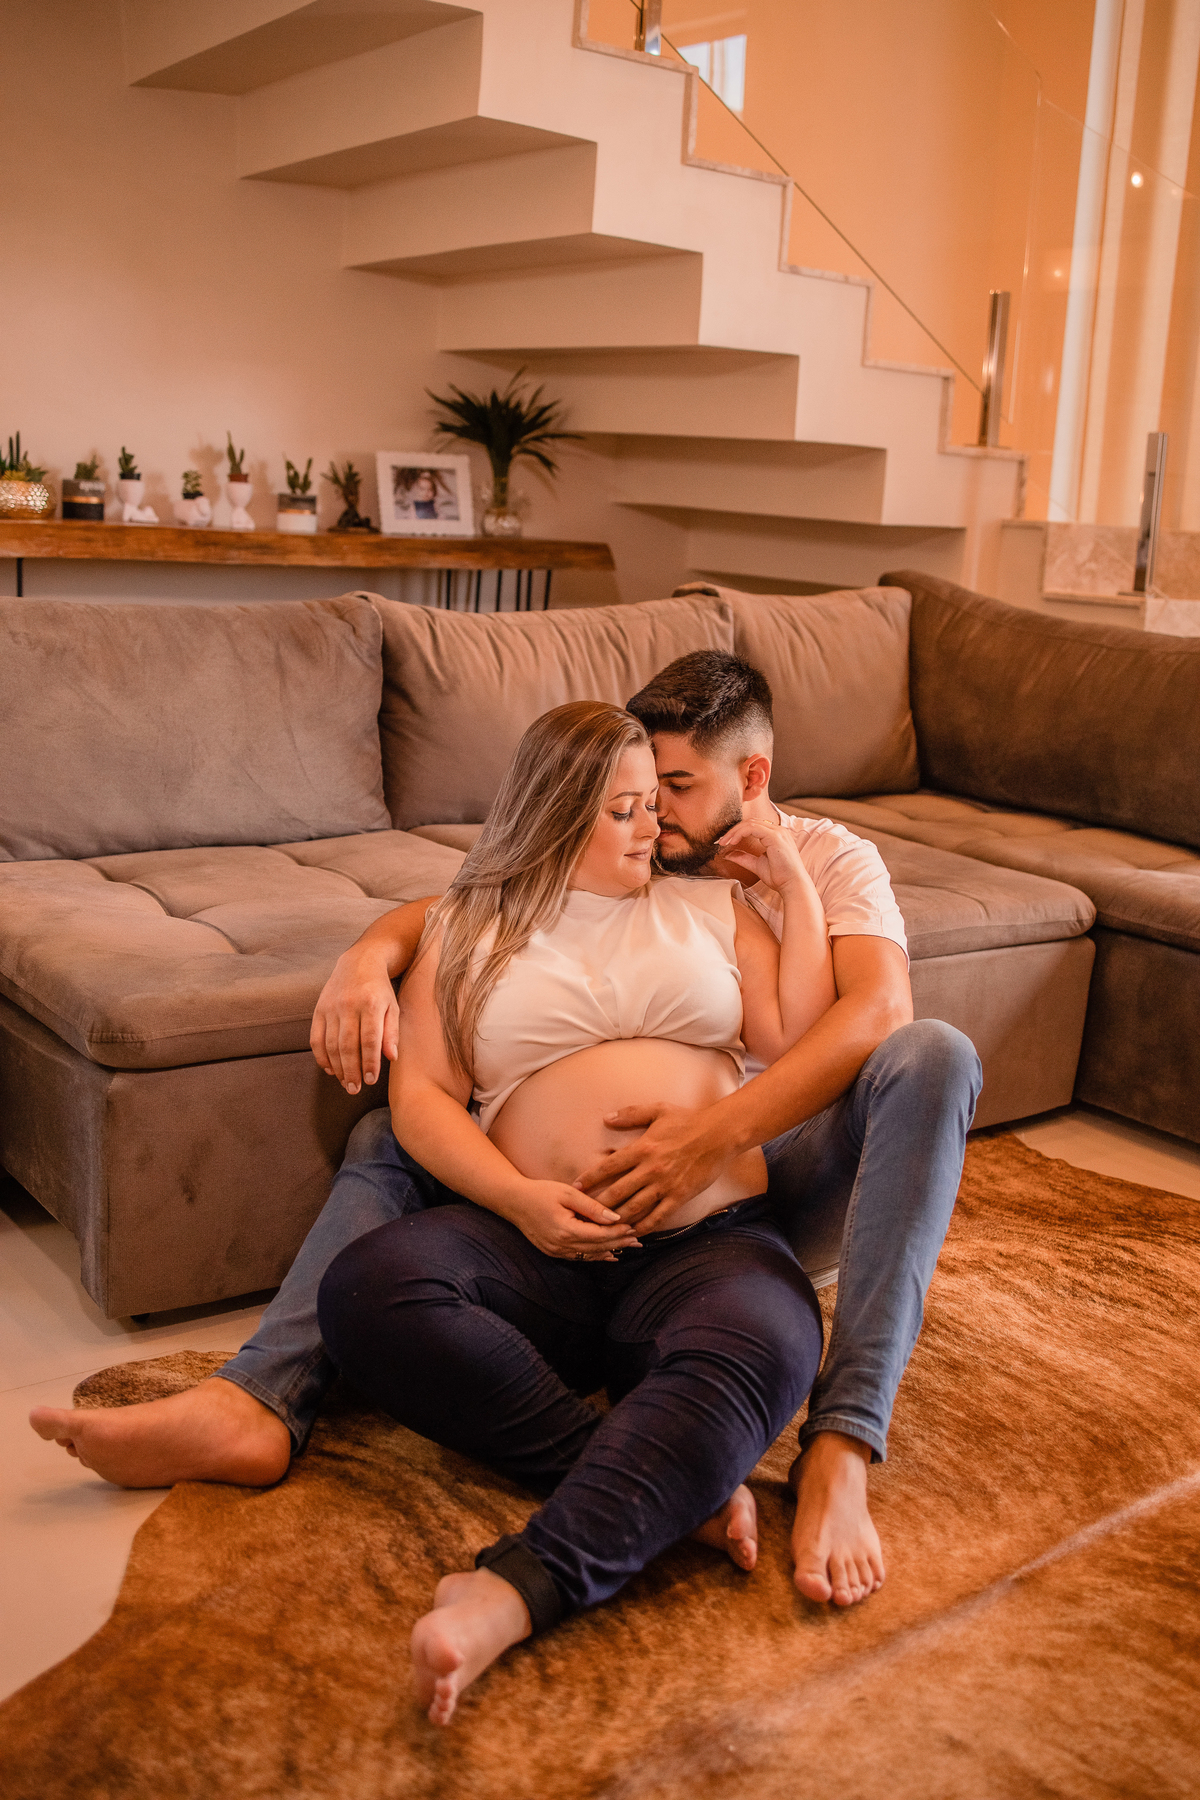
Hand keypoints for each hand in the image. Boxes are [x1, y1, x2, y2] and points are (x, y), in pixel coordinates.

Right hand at [310, 948, 398, 1094]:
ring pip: (330, 1044)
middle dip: (351, 1071)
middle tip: (355, 1089)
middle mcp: (349, 1005)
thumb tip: (391, 1058)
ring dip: (337, 1067)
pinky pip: (316, 1038)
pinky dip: (321, 1057)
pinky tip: (329, 1069)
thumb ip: (392, 1032)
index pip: (369, 1040)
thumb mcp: (393, 1007)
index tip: (371, 1080)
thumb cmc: (381, 990)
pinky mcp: (319, 1009)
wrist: (360, 962)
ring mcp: (331, 1007)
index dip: (369, 1063)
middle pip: (348, 1045)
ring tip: (345, 1083)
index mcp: (371, 1004)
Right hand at [504, 1181, 641, 1260]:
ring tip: (629, 1246)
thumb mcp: (568, 1194)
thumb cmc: (541, 1192)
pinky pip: (579, 1257)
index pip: (600, 1235)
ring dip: (610, 1251)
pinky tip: (608, 1254)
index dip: (618, 1232)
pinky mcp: (553, 1252)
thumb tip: (615, 1218)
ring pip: (590, 1255)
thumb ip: (592, 1207)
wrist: (514, 1201)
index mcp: (566, 1230)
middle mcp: (561, 1246)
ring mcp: (556, 1251)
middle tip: (638, 1239)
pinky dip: (595, 1255)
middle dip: (619, 1243)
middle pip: (597, 1247)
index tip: (634, 1227)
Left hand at [572, 1103, 729, 1231]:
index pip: (608, 1166)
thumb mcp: (658, 1110)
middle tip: (583, 1215)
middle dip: (598, 1205)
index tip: (576, 1187)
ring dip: (617, 1220)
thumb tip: (607, 1118)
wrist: (720, 1134)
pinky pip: (658, 1217)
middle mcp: (650, 1169)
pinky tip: (634, 1233)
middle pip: (617, 1192)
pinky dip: (644, 1227)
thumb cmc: (688, 1120)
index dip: (590, 1178)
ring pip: (635, 1208)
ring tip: (603, 1228)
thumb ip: (631, 1114)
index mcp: (642, 1148)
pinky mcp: (679, 1197)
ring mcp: (665, 1185)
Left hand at [716, 818, 817, 893]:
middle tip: (721, 841)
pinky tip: (732, 842)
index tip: (725, 842)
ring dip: (734, 831)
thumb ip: (743, 858)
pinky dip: (740, 833)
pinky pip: (752, 828)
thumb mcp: (757, 865)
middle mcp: (778, 831)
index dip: (737, 832)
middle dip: (733, 830)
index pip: (753, 826)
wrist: (792, 885)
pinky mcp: (775, 837)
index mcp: (776, 836)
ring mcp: (778, 832)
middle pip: (750, 822)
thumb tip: (728, 854)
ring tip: (724, 842)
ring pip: (750, 823)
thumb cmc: (780, 877)